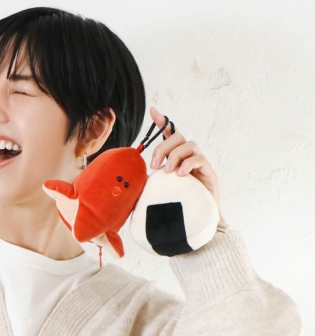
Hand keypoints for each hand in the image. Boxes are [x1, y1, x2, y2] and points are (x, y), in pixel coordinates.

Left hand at [148, 107, 224, 222]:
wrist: (195, 224)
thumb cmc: (174, 207)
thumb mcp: (155, 193)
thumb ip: (145, 185)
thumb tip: (125, 185)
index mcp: (174, 158)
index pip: (168, 135)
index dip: (162, 122)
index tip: (153, 111)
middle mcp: (187, 157)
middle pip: (178, 137)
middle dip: (163, 147)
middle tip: (154, 165)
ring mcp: (199, 164)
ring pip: (189, 145)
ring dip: (175, 155)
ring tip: (167, 171)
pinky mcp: (209, 173)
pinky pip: (200, 159)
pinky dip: (188, 163)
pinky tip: (180, 174)